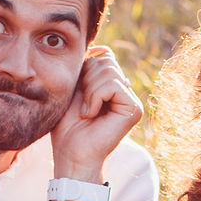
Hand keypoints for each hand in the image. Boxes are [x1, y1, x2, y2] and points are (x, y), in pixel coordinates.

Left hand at [50, 45, 142, 181]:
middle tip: (81, 104)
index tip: (77, 91)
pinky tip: (91, 114)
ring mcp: (132, 101)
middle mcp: (126, 92)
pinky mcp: (134, 109)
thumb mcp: (74, 88)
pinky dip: (95, 97)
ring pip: (108, 71)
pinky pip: (112, 85)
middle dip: (86, 78)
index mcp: (113, 86)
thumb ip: (87, 68)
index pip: (104, 55)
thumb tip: (100, 48)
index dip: (85, 66)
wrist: (70, 153)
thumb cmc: (67, 126)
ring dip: (89, 90)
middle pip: (106, 60)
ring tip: (86, 111)